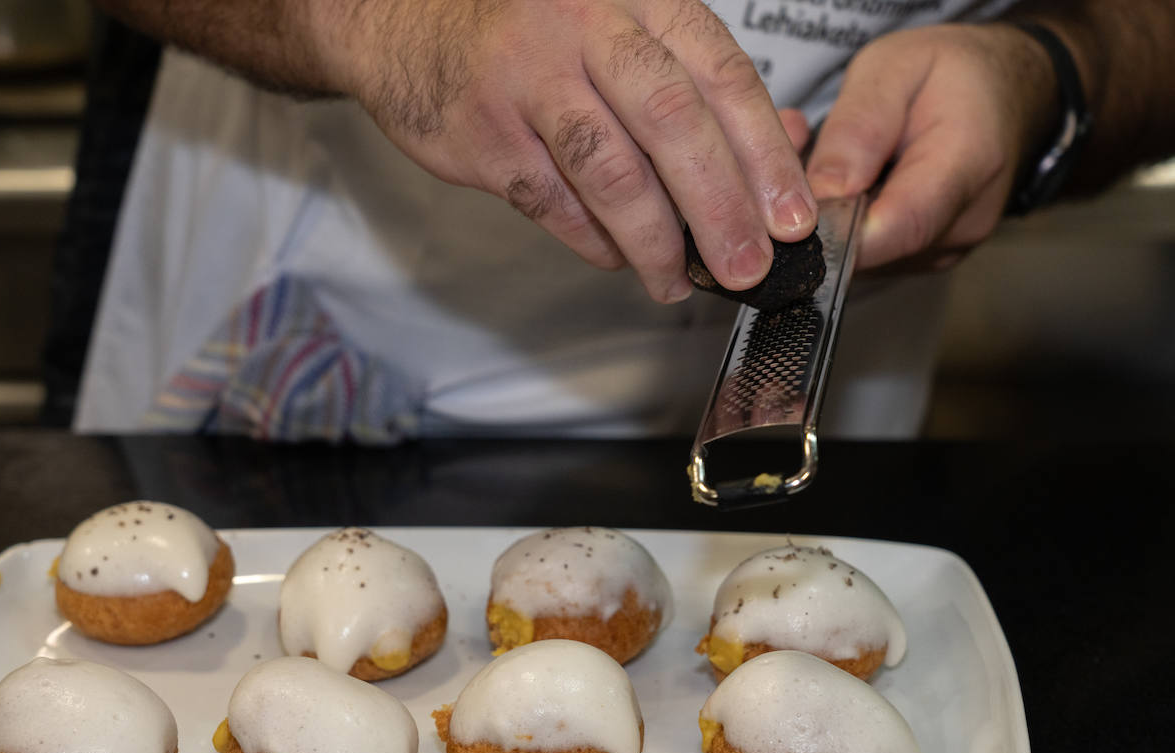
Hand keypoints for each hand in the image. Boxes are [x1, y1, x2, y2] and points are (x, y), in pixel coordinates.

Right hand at [332, 0, 816, 301]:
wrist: (406, 22)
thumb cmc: (531, 29)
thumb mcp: (622, 29)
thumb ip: (699, 82)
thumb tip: (786, 141)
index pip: (720, 75)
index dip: (763, 153)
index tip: (791, 216)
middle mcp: (584, 26)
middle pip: (670, 122)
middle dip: (718, 206)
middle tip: (747, 265)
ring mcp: (527, 80)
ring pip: (609, 170)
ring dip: (654, 239)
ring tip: (679, 281)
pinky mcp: (483, 134)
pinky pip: (553, 202)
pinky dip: (592, 239)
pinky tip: (618, 257)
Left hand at [805, 23, 1056, 271]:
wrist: (1003, 93)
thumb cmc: (951, 74)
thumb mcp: (896, 67)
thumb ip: (859, 127)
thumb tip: (823, 193)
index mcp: (966, 165)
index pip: (897, 227)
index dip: (834, 232)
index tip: (789, 213)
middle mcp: (961, 225)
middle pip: (868, 248)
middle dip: (817, 213)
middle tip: (794, 158)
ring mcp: (943, 250)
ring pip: (860, 255)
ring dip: (826, 216)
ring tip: (821, 159)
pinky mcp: (924, 259)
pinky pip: (869, 253)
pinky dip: (844, 222)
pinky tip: (843, 182)